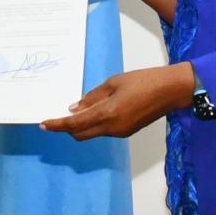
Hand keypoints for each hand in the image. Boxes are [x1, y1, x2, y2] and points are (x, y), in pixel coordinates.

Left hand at [40, 63, 194, 140]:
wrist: (172, 90)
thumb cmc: (144, 80)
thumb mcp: (114, 82)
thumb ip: (93, 96)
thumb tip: (74, 108)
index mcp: (107, 114)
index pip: (75, 124)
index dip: (57, 125)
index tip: (43, 124)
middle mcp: (112, 128)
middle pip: (80, 134)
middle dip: (66, 128)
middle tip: (56, 116)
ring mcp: (120, 132)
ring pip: (92, 133)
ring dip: (80, 125)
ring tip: (75, 109)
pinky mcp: (126, 131)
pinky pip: (103, 130)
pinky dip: (94, 123)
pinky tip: (94, 110)